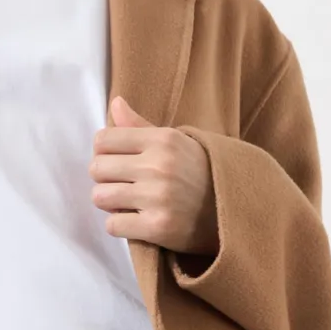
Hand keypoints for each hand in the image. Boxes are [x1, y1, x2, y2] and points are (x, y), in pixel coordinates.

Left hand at [89, 96, 218, 256]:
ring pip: (100, 197)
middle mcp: (159, 166)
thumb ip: (141, 126)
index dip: (103, 152)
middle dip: (104, 178)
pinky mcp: (157, 227)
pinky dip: (119, 226)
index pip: (103, 139)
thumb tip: (115, 103)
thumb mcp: (177, 143)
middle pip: (97, 168)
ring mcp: (158, 197)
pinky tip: (136, 221)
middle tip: (122, 185)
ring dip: (109, 203)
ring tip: (127, 203)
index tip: (116, 162)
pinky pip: (112, 225)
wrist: (233, 211)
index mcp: (163, 140)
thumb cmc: (200, 174)